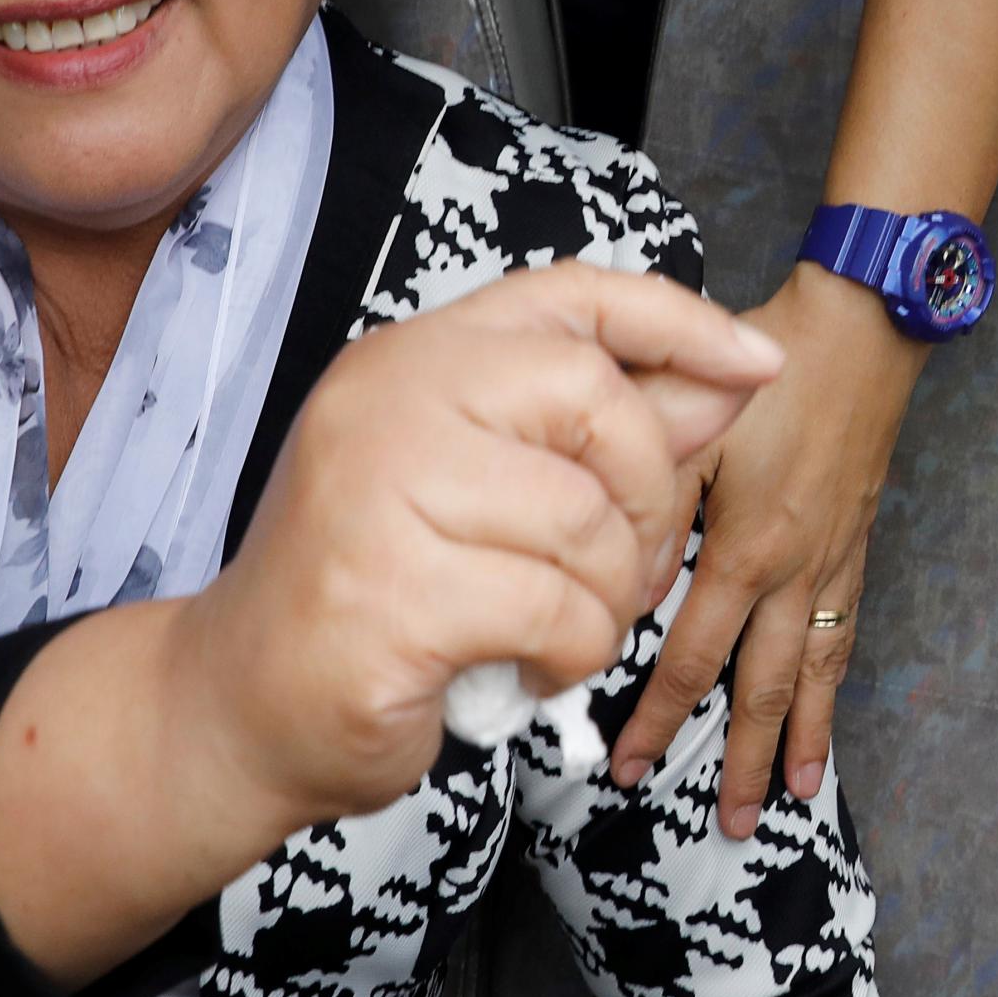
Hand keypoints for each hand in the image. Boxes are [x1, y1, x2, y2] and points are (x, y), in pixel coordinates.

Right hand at [177, 264, 782, 828]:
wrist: (241, 702)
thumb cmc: (378, 589)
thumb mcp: (491, 488)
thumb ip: (598, 434)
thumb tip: (729, 379)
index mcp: (410, 357)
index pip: (568, 294)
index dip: (678, 320)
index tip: (756, 362)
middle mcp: (385, 399)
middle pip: (592, 395)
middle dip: (647, 492)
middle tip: (627, 563)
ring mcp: (376, 489)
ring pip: (585, 519)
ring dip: (609, 596)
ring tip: (563, 628)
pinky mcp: (388, 593)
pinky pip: (556, 612)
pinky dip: (572, 657)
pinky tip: (525, 668)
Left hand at [607, 262, 925, 838]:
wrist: (856, 330)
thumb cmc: (760, 367)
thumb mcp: (688, 425)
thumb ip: (649, 502)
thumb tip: (616, 583)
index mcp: (743, 546)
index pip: (690, 656)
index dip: (657, 714)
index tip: (628, 764)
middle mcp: (792, 569)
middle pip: (760, 685)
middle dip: (737, 756)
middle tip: (724, 823)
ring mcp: (830, 561)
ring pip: (813, 671)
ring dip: (800, 738)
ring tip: (794, 797)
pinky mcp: (854, 544)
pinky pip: (845, 632)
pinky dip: (834, 685)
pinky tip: (828, 712)